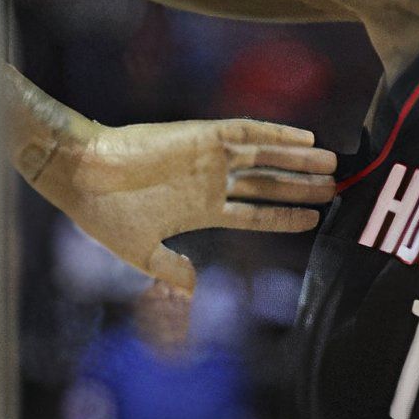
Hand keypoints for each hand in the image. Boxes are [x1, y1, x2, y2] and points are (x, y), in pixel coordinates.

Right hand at [31, 118, 336, 287]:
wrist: (80, 176)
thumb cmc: (103, 213)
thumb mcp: (140, 252)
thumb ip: (170, 268)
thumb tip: (194, 287)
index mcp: (201, 208)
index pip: (254, 213)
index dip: (285, 216)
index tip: (314, 219)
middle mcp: (211, 182)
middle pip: (268, 184)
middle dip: (302, 186)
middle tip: (337, 189)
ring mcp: (209, 159)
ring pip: (266, 157)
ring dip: (299, 159)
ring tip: (332, 163)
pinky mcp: (201, 137)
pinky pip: (246, 131)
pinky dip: (276, 133)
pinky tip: (303, 136)